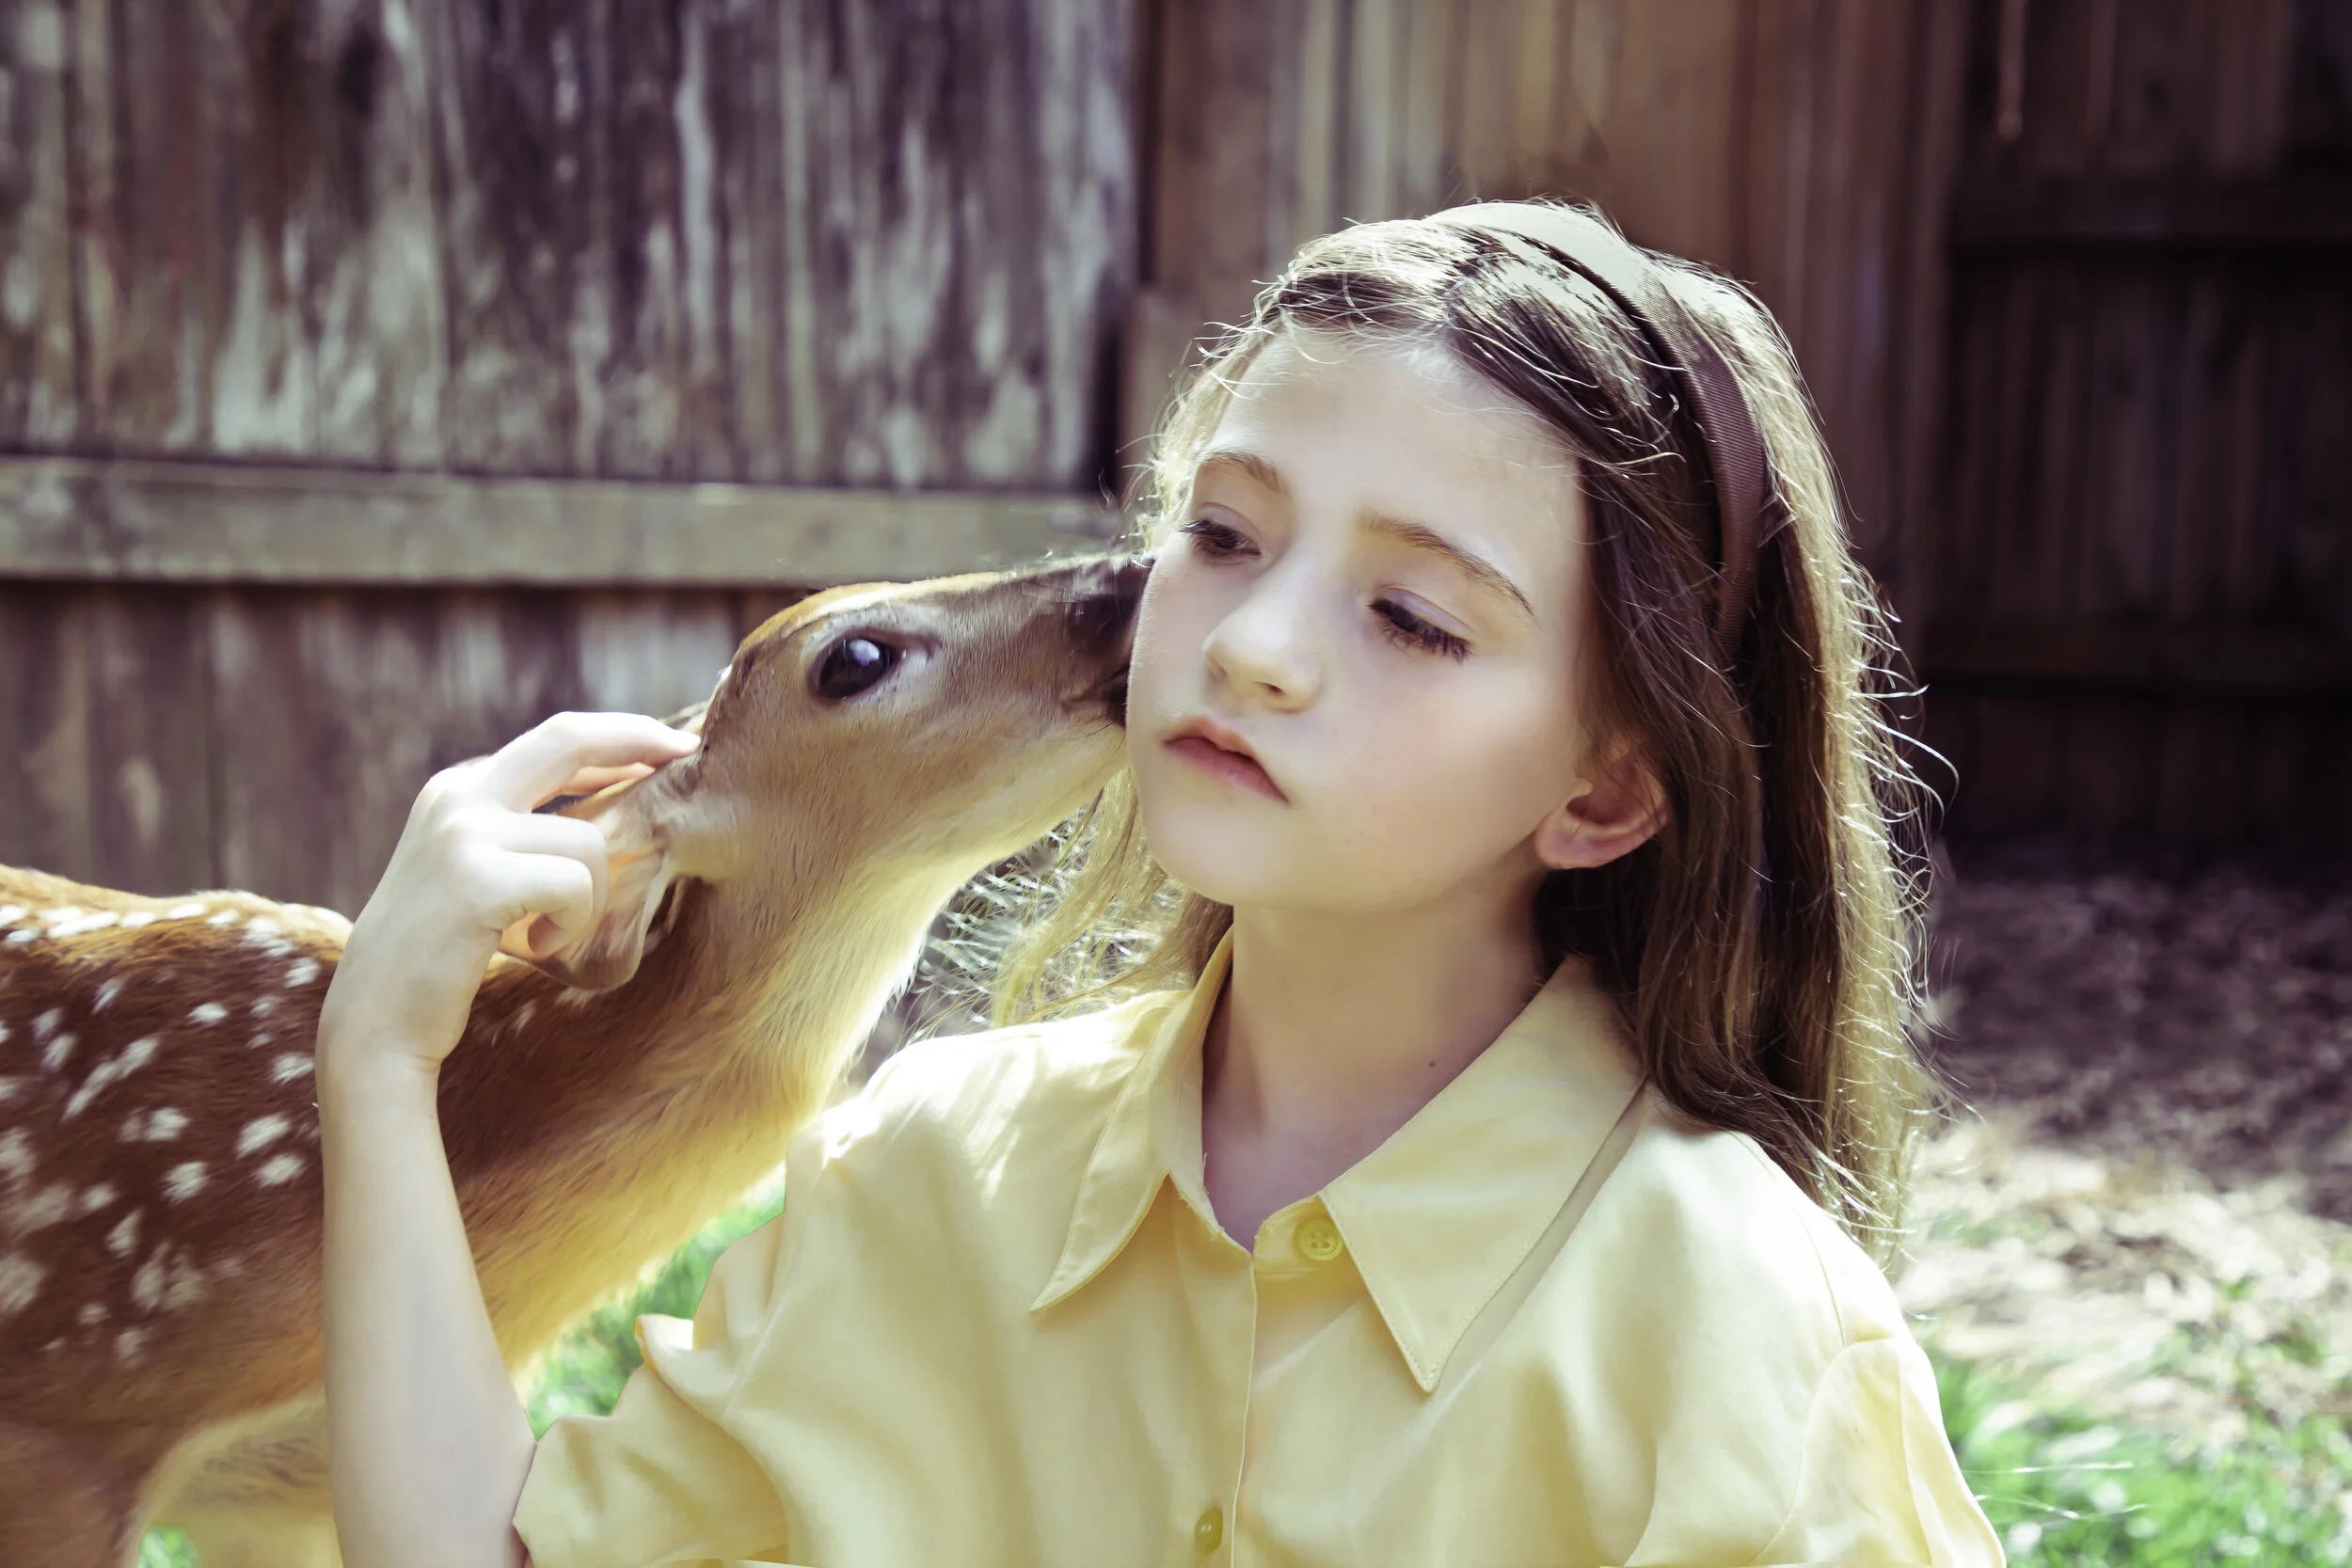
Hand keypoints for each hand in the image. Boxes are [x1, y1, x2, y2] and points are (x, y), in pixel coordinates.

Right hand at [318, 711, 700, 1076]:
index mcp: (458, 790)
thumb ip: (524, 831)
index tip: (670, 745)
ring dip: (590, 901)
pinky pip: (576, 885)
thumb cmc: (440, 959)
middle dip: (638, 739)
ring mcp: (462, 831)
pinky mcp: (476, 878)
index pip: (556, 741)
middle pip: (568, 738)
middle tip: (688, 754)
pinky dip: (573, 925)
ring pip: (589, 842)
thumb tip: (618, 795)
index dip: (620, 738)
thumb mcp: (478, 874)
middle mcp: (457, 796)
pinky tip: (538, 949)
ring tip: (547, 936)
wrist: (376, 1025)